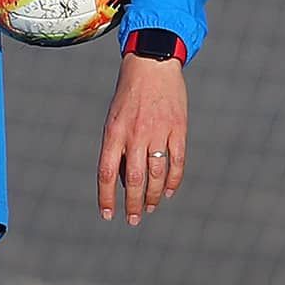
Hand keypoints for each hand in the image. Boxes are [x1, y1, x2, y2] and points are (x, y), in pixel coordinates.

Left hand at [97, 53, 187, 225]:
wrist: (152, 64)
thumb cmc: (128, 95)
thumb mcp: (114, 118)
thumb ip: (117, 148)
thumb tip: (122, 180)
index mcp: (114, 132)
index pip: (106, 172)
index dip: (106, 197)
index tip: (108, 215)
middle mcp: (134, 134)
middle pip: (132, 179)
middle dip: (132, 204)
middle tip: (133, 220)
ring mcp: (158, 131)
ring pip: (156, 174)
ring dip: (152, 196)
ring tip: (149, 208)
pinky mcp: (178, 128)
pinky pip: (177, 161)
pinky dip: (172, 180)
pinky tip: (167, 192)